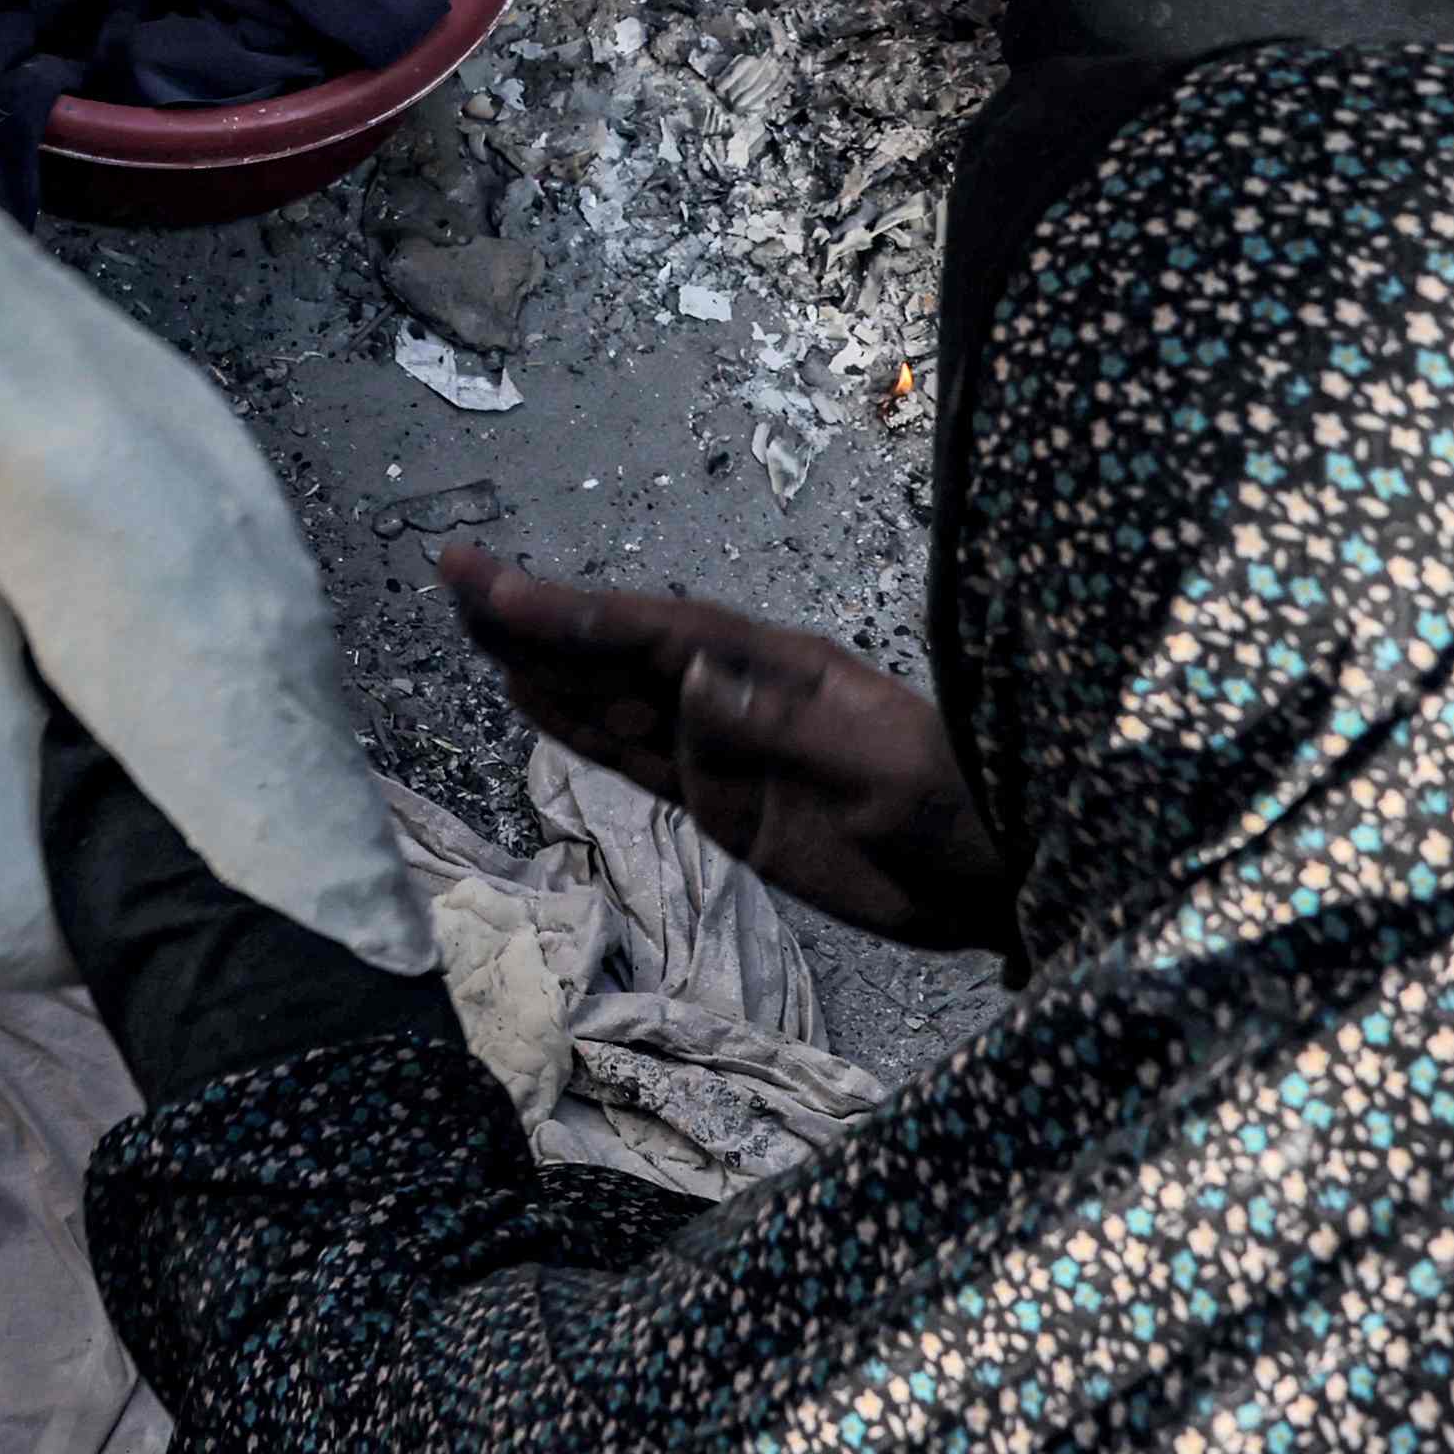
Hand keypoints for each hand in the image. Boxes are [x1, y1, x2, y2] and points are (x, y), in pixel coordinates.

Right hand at [437, 543, 1018, 954]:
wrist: (999, 878)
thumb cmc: (956, 810)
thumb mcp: (880, 770)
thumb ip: (783, 731)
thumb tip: (687, 682)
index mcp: (774, 669)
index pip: (656, 631)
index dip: (575, 612)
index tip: (501, 591)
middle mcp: (733, 694)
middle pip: (617, 649)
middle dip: (537, 615)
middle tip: (454, 576)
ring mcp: (721, 748)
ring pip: (611, 697)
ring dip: (541, 661)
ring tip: (470, 624)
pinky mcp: (719, 803)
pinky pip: (631, 758)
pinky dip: (575, 726)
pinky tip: (528, 700)